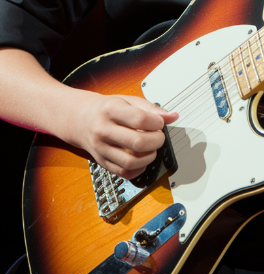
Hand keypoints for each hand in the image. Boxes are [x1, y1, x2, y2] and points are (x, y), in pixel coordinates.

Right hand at [64, 90, 178, 179]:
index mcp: (111, 110)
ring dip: (149, 157)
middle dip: (156, 141)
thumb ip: (151, 108)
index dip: (156, 123)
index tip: (160, 123)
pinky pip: (124, 172)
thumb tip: (172, 117)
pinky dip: (139, 169)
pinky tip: (142, 159)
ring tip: (151, 149)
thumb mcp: (128, 100)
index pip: (140, 120)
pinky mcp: (102, 162)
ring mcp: (101, 148)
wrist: (81, 119)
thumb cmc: (107, 109)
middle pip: (137, 143)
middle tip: (159, 137)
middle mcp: (103, 130)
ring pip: (131, 161)